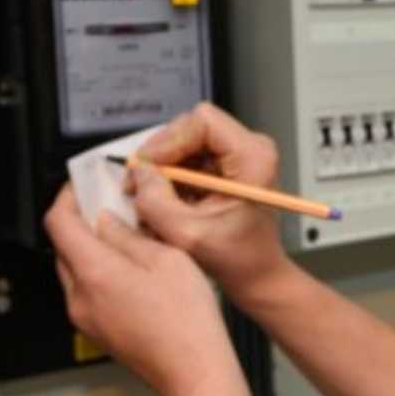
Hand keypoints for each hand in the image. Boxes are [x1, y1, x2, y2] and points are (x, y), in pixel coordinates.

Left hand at [44, 186, 242, 395]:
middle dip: (82, 221)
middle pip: (63, 246)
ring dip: (92, 247)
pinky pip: (87, 291)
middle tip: (111, 205)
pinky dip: (100, 272)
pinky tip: (132, 269)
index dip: (67, 196)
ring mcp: (85, 318)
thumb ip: (129, 235)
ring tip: (128, 237)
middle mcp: (79, 297)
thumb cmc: (186, 321)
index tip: (83, 185)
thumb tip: (107, 220)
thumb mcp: (166, 258)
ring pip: (75, 269)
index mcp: (94, 272)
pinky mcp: (97, 331)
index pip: (58, 222)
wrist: (193, 371)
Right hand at [129, 102, 292, 302]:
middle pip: (190, 128)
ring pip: (185, 142)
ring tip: (151, 197)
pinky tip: (165, 200)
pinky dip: (171, 177)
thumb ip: (157, 202)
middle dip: (160, 155)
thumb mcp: (188, 234)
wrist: (256, 274)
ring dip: (163, 168)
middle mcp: (250, 148)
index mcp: (253, 157)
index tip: (147, 167)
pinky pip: (188, 157)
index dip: (168, 140)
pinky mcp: (226, 166)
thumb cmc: (236, 258)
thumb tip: (138, 172)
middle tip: (139, 184)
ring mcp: (238, 155)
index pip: (202, 121)